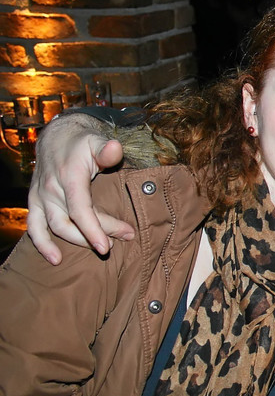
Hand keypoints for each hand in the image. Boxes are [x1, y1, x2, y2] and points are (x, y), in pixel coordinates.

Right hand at [26, 113, 133, 264]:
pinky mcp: (35, 202)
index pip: (80, 209)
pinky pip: (33, 226)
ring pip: (56, 227)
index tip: (107, 246)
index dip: (94, 229)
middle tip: (120, 240)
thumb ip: (107, 149)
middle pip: (71, 222)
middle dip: (94, 235)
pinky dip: (42, 244)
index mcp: (68, 176)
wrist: (57, 137)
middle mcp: (51, 188)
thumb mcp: (96, 140)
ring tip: (101, 248)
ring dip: (77, 241)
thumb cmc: (81, 142)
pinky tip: (55, 259)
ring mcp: (40, 196)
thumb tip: (114, 148)